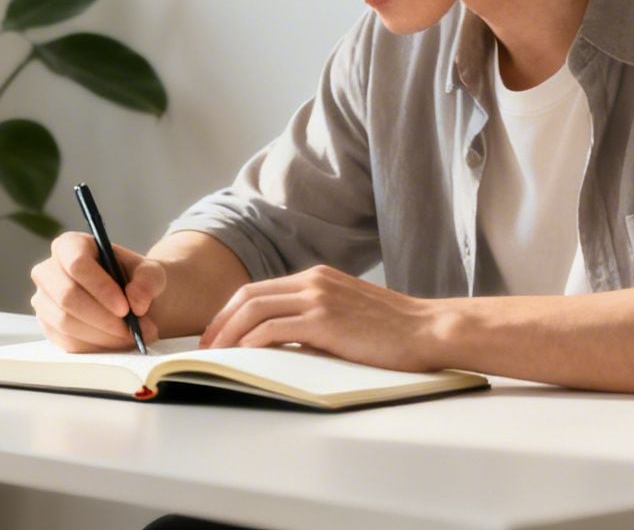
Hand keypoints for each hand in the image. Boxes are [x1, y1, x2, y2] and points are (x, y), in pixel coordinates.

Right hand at [30, 232, 164, 351]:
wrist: (131, 302)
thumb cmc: (135, 281)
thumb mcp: (151, 273)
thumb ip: (148, 280)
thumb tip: (136, 302)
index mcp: (71, 245)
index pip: (77, 263)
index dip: (100, 287)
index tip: (125, 308)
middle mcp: (49, 271)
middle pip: (67, 296)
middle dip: (103, 318)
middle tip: (132, 329)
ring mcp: (44, 301)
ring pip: (67, 323)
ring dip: (103, 336)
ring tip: (133, 337)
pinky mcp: (49, 328)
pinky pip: (68, 342)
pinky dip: (97, 347)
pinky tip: (118, 343)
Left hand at [199, 264, 446, 372]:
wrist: (427, 330)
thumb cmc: (393, 330)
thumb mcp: (347, 314)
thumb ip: (314, 319)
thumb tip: (281, 341)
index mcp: (317, 277)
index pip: (258, 289)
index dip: (230, 311)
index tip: (217, 334)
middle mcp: (313, 281)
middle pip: (248, 295)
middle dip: (220, 322)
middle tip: (206, 348)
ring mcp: (318, 298)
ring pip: (254, 309)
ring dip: (228, 333)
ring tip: (216, 355)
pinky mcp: (325, 320)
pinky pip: (274, 328)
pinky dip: (251, 341)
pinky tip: (242, 356)